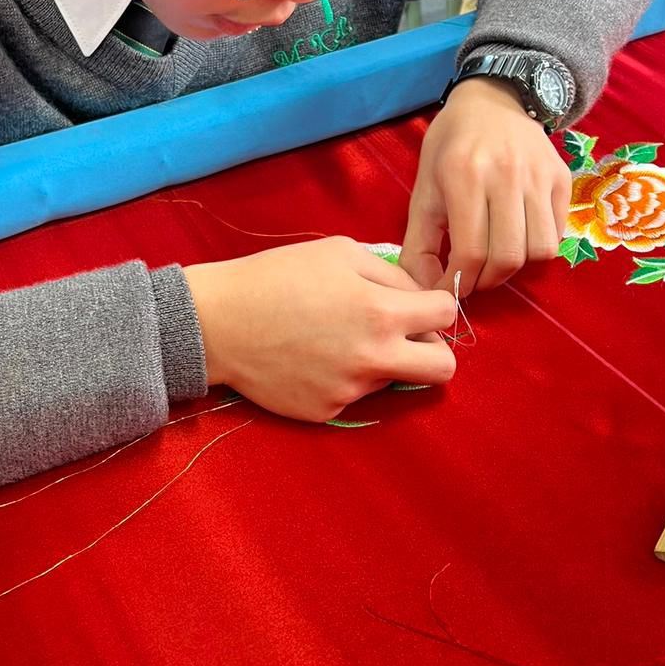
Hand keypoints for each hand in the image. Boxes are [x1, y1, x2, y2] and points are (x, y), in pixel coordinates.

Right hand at [184, 237, 456, 421]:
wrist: (217, 323)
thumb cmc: (276, 277)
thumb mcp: (339, 252)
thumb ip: (390, 274)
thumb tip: (418, 296)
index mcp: (381, 312)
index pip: (447, 316)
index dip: (436, 307)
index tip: (420, 307)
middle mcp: (373, 358)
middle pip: (442, 369)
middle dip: (434, 351)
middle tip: (407, 339)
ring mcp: (350, 391)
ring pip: (392, 380)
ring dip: (378, 362)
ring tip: (334, 340)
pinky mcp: (326, 413)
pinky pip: (354, 397)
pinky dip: (342, 380)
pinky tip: (311, 359)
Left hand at [401, 77, 571, 294]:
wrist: (492, 100)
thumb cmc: (450, 146)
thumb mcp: (423, 189)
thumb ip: (419, 242)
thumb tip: (425, 290)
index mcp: (464, 176)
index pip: (471, 251)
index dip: (461, 281)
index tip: (452, 289)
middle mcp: (506, 174)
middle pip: (508, 257)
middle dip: (488, 281)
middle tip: (475, 278)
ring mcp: (539, 175)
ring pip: (539, 249)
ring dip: (516, 268)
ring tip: (497, 259)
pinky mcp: (562, 177)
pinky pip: (557, 232)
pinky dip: (537, 247)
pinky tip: (518, 237)